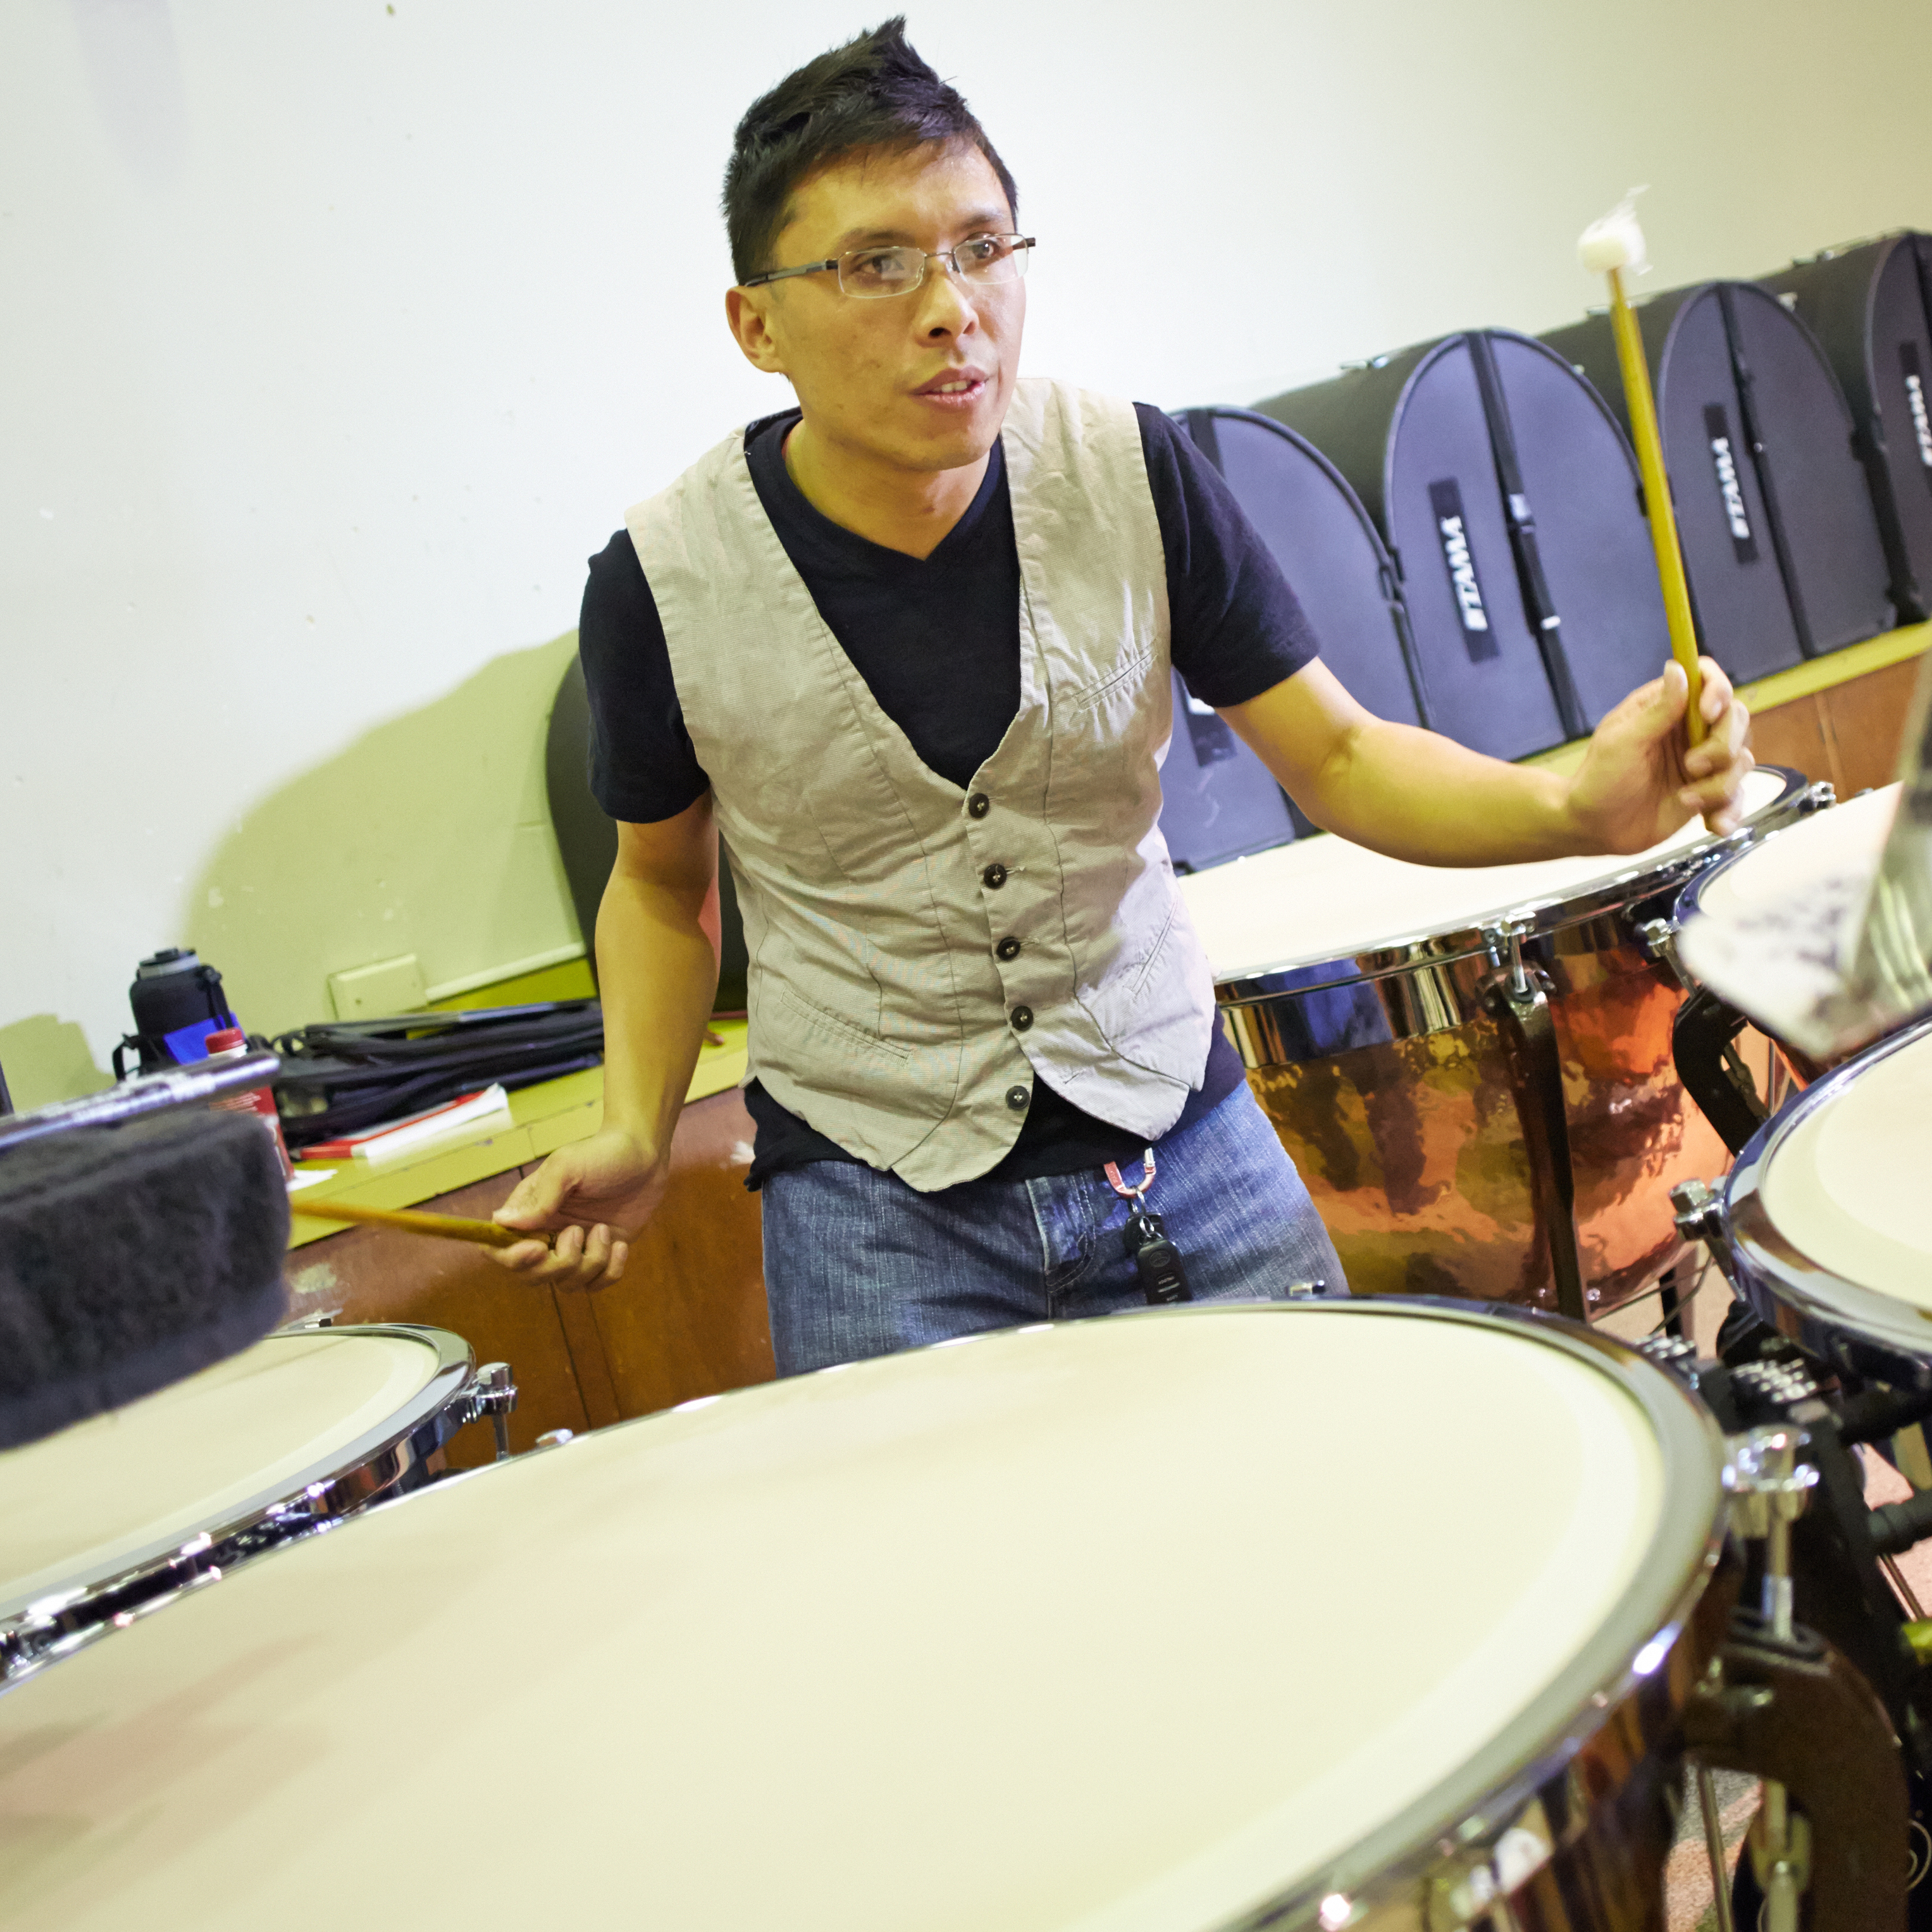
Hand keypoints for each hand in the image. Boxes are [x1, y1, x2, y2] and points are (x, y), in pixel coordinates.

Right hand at [487, 1127, 667, 1291]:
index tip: (537, 1248)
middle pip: (530, 1276)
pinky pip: (596, 1284)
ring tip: (603, 1229)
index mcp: (529, 1212)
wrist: (645, 1155)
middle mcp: (546, 1234)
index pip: (498, 1247)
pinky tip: (621, 1244)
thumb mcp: (567, 1167)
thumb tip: (502, 1222)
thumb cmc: (601, 1153)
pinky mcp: (601, 1254)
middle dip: (554, 1265)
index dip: (510, 1258)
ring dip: (589, 1262)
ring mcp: (575, 1248)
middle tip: (576, 1232)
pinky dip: (610, 1271)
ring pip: (566, 1283)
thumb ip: (540, 1198)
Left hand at [1565, 656, 1752, 854]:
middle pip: (1737, 719)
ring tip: (1685, 800)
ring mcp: (1703, 762)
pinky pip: (1737, 796)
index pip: (1708, 681)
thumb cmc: (1600, 779)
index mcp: (1668, 709)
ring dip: (1720, 784)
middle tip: (1690, 766)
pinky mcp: (1708, 793)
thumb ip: (1657, 709)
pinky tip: (1715, 825)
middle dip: (1722, 745)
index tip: (1707, 712)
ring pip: (1742, 759)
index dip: (1718, 690)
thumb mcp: (1623, 741)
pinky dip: (1731, 812)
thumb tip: (1678, 668)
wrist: (1595, 827)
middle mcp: (1690, 731)